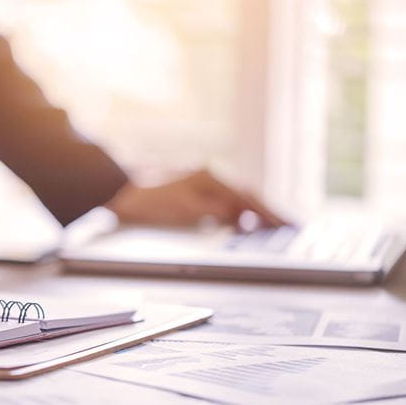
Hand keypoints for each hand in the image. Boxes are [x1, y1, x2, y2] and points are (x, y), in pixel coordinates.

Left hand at [105, 169, 285, 227]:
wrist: (113, 193)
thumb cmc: (145, 203)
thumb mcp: (183, 210)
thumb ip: (215, 213)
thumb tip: (243, 218)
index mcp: (210, 179)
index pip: (249, 199)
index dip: (270, 214)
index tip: (290, 226)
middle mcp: (207, 177)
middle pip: (247, 196)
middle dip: (269, 212)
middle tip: (292, 226)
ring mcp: (198, 183)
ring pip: (235, 199)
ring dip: (254, 212)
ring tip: (274, 226)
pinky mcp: (188, 192)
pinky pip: (222, 202)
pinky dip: (236, 212)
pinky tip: (240, 222)